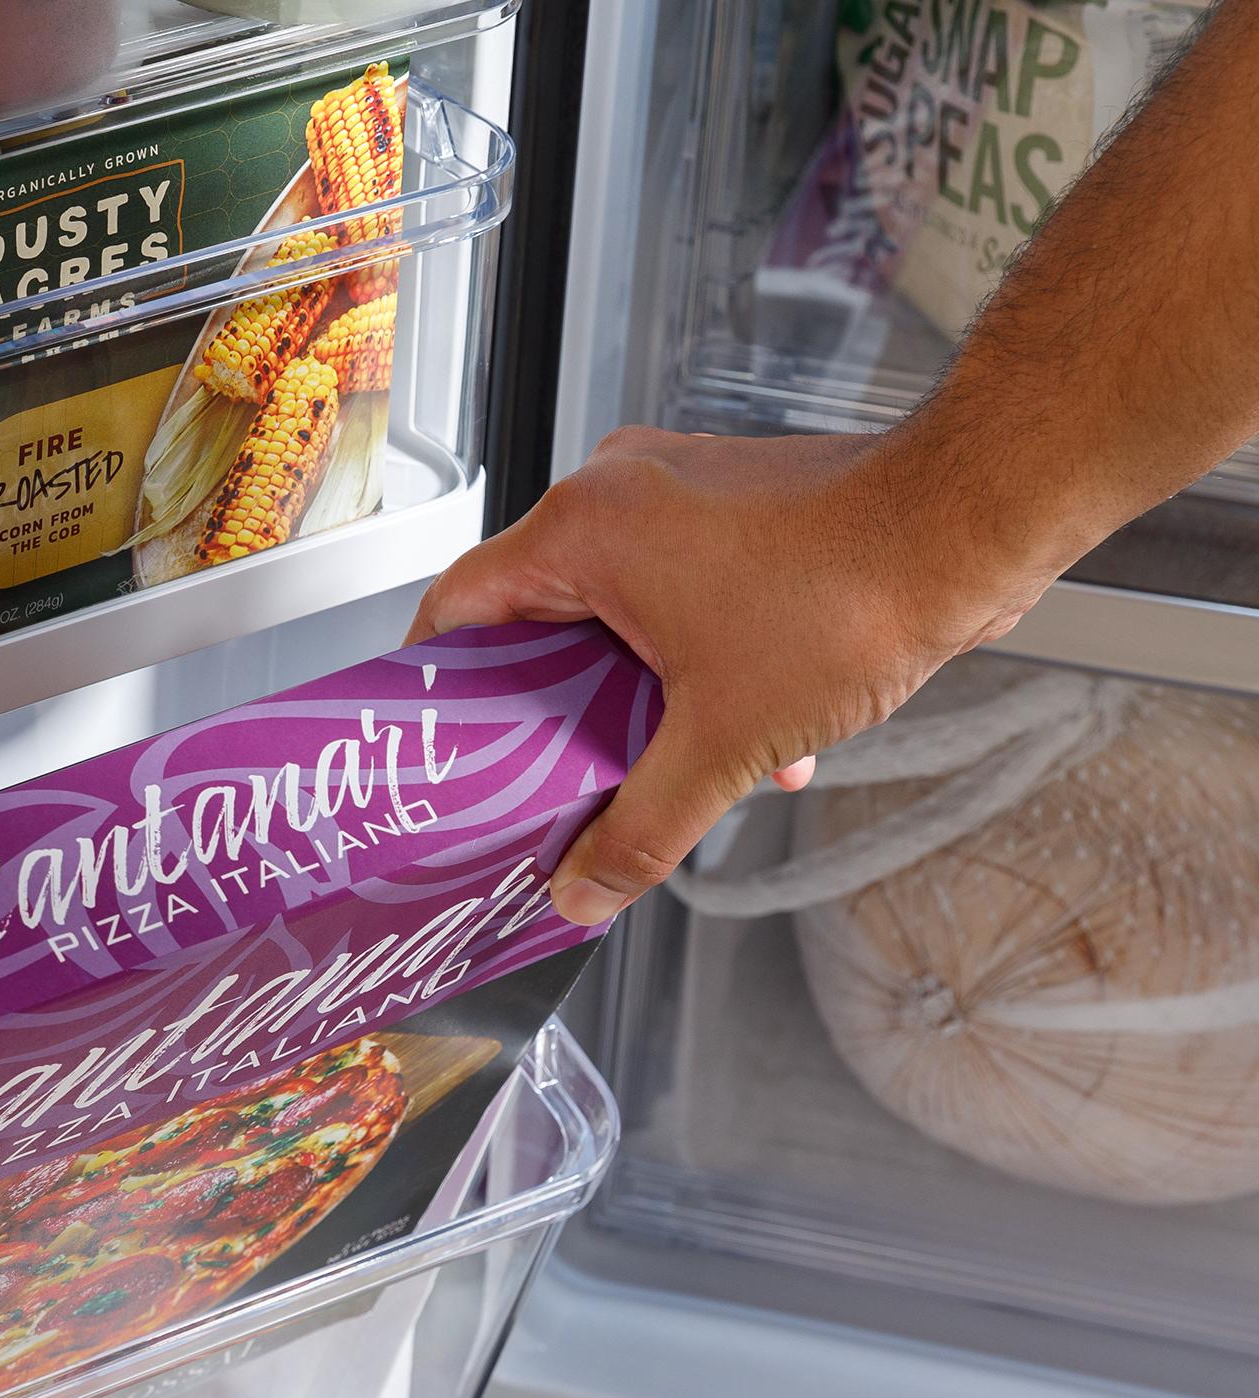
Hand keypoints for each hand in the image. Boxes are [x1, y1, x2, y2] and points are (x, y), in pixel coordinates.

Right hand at [407, 429, 1044, 923]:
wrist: (973, 522)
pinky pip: (677, 600)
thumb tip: (584, 890)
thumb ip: (639, 831)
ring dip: (637, 702)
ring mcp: (680, 495)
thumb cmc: (855, 587)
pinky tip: (750, 739)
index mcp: (585, 530)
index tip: (438, 749)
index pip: (457, 608)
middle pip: (536, 621)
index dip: (437, 687)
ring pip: (615, 618)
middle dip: (554, 715)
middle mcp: (621, 496)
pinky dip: (696, 671)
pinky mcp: (735, 511)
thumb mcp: (722, 743)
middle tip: (546, 783)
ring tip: (662, 769)